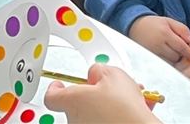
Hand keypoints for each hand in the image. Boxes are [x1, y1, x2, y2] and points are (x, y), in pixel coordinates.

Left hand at [44, 64, 159, 123]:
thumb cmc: (124, 107)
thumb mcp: (112, 74)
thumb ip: (98, 70)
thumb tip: (95, 74)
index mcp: (73, 102)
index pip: (52, 97)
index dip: (56, 87)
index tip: (60, 83)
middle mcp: (76, 120)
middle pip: (78, 102)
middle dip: (95, 93)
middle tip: (112, 86)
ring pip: (96, 113)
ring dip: (110, 103)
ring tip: (133, 97)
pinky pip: (107, 121)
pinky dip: (118, 115)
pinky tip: (137, 108)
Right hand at [129, 15, 189, 64]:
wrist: (135, 27)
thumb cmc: (155, 24)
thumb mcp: (169, 21)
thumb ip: (182, 29)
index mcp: (165, 33)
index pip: (181, 47)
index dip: (189, 53)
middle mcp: (158, 44)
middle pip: (176, 57)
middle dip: (180, 55)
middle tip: (178, 51)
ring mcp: (152, 52)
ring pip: (169, 62)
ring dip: (173, 59)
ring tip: (170, 52)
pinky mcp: (148, 58)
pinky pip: (162, 64)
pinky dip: (165, 62)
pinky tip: (164, 55)